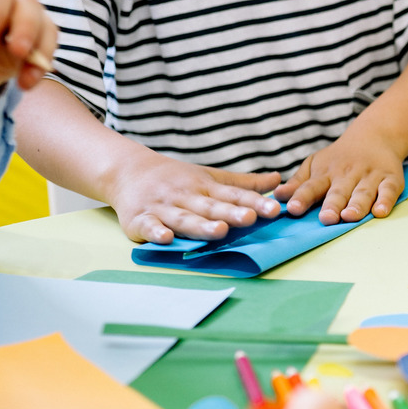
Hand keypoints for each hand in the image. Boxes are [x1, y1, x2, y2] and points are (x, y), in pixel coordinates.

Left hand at [0, 0, 57, 95]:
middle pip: (27, 3)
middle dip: (25, 29)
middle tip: (16, 52)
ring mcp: (26, 16)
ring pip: (45, 24)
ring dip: (39, 50)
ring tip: (24, 78)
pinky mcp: (39, 36)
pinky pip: (50, 45)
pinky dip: (41, 65)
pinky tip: (27, 82)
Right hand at [107, 155, 280, 243]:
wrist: (128, 170)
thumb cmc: (178, 179)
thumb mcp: (211, 177)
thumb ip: (244, 184)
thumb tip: (279, 180)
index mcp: (206, 187)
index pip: (234, 195)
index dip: (254, 202)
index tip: (274, 210)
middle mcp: (187, 197)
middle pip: (211, 207)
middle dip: (231, 213)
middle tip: (250, 218)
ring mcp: (163, 208)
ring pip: (185, 218)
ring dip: (201, 225)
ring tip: (219, 231)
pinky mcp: (140, 219)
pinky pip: (148, 226)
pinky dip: (156, 232)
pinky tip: (166, 238)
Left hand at [275, 124, 407, 224]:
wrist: (374, 135)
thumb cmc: (339, 158)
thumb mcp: (315, 165)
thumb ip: (298, 183)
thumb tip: (276, 197)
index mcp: (326, 173)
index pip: (311, 186)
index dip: (302, 197)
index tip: (293, 209)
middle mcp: (347, 175)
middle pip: (339, 192)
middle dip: (332, 205)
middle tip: (326, 218)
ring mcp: (370, 177)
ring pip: (363, 192)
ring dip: (357, 205)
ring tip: (349, 216)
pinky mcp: (390, 179)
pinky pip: (389, 191)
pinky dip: (386, 201)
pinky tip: (380, 212)